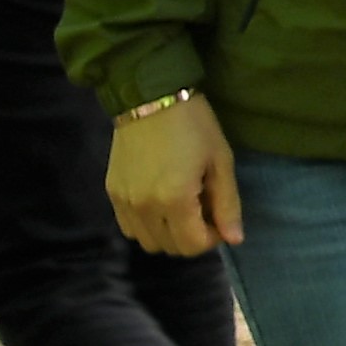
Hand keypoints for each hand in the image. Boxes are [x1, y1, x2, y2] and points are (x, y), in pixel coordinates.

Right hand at [109, 98, 245, 256]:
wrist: (150, 97)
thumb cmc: (194, 125)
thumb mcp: (220, 161)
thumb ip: (227, 204)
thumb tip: (234, 239)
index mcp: (174, 200)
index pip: (193, 245)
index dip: (212, 238)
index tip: (219, 217)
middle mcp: (144, 207)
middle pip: (170, 248)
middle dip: (192, 238)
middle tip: (202, 211)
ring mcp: (123, 202)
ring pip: (147, 242)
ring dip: (168, 234)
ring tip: (181, 208)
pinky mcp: (112, 193)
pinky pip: (128, 227)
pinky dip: (146, 226)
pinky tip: (159, 204)